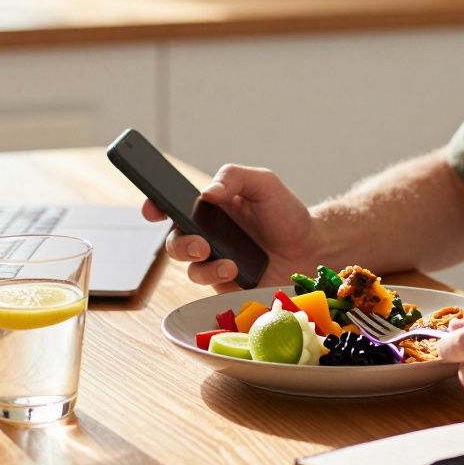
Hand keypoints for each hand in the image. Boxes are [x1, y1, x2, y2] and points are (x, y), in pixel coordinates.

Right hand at [141, 164, 320, 291]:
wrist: (311, 248)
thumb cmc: (285, 213)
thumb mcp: (264, 184)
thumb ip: (235, 178)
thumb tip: (207, 191)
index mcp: (209, 208)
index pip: (172, 206)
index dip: (155, 206)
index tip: (152, 210)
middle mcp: (206, 235)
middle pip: (175, 241)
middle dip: (179, 244)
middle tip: (200, 244)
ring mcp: (215, 261)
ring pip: (189, 267)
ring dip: (202, 266)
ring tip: (227, 263)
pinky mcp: (227, 284)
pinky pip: (211, 286)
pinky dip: (219, 278)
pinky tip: (236, 270)